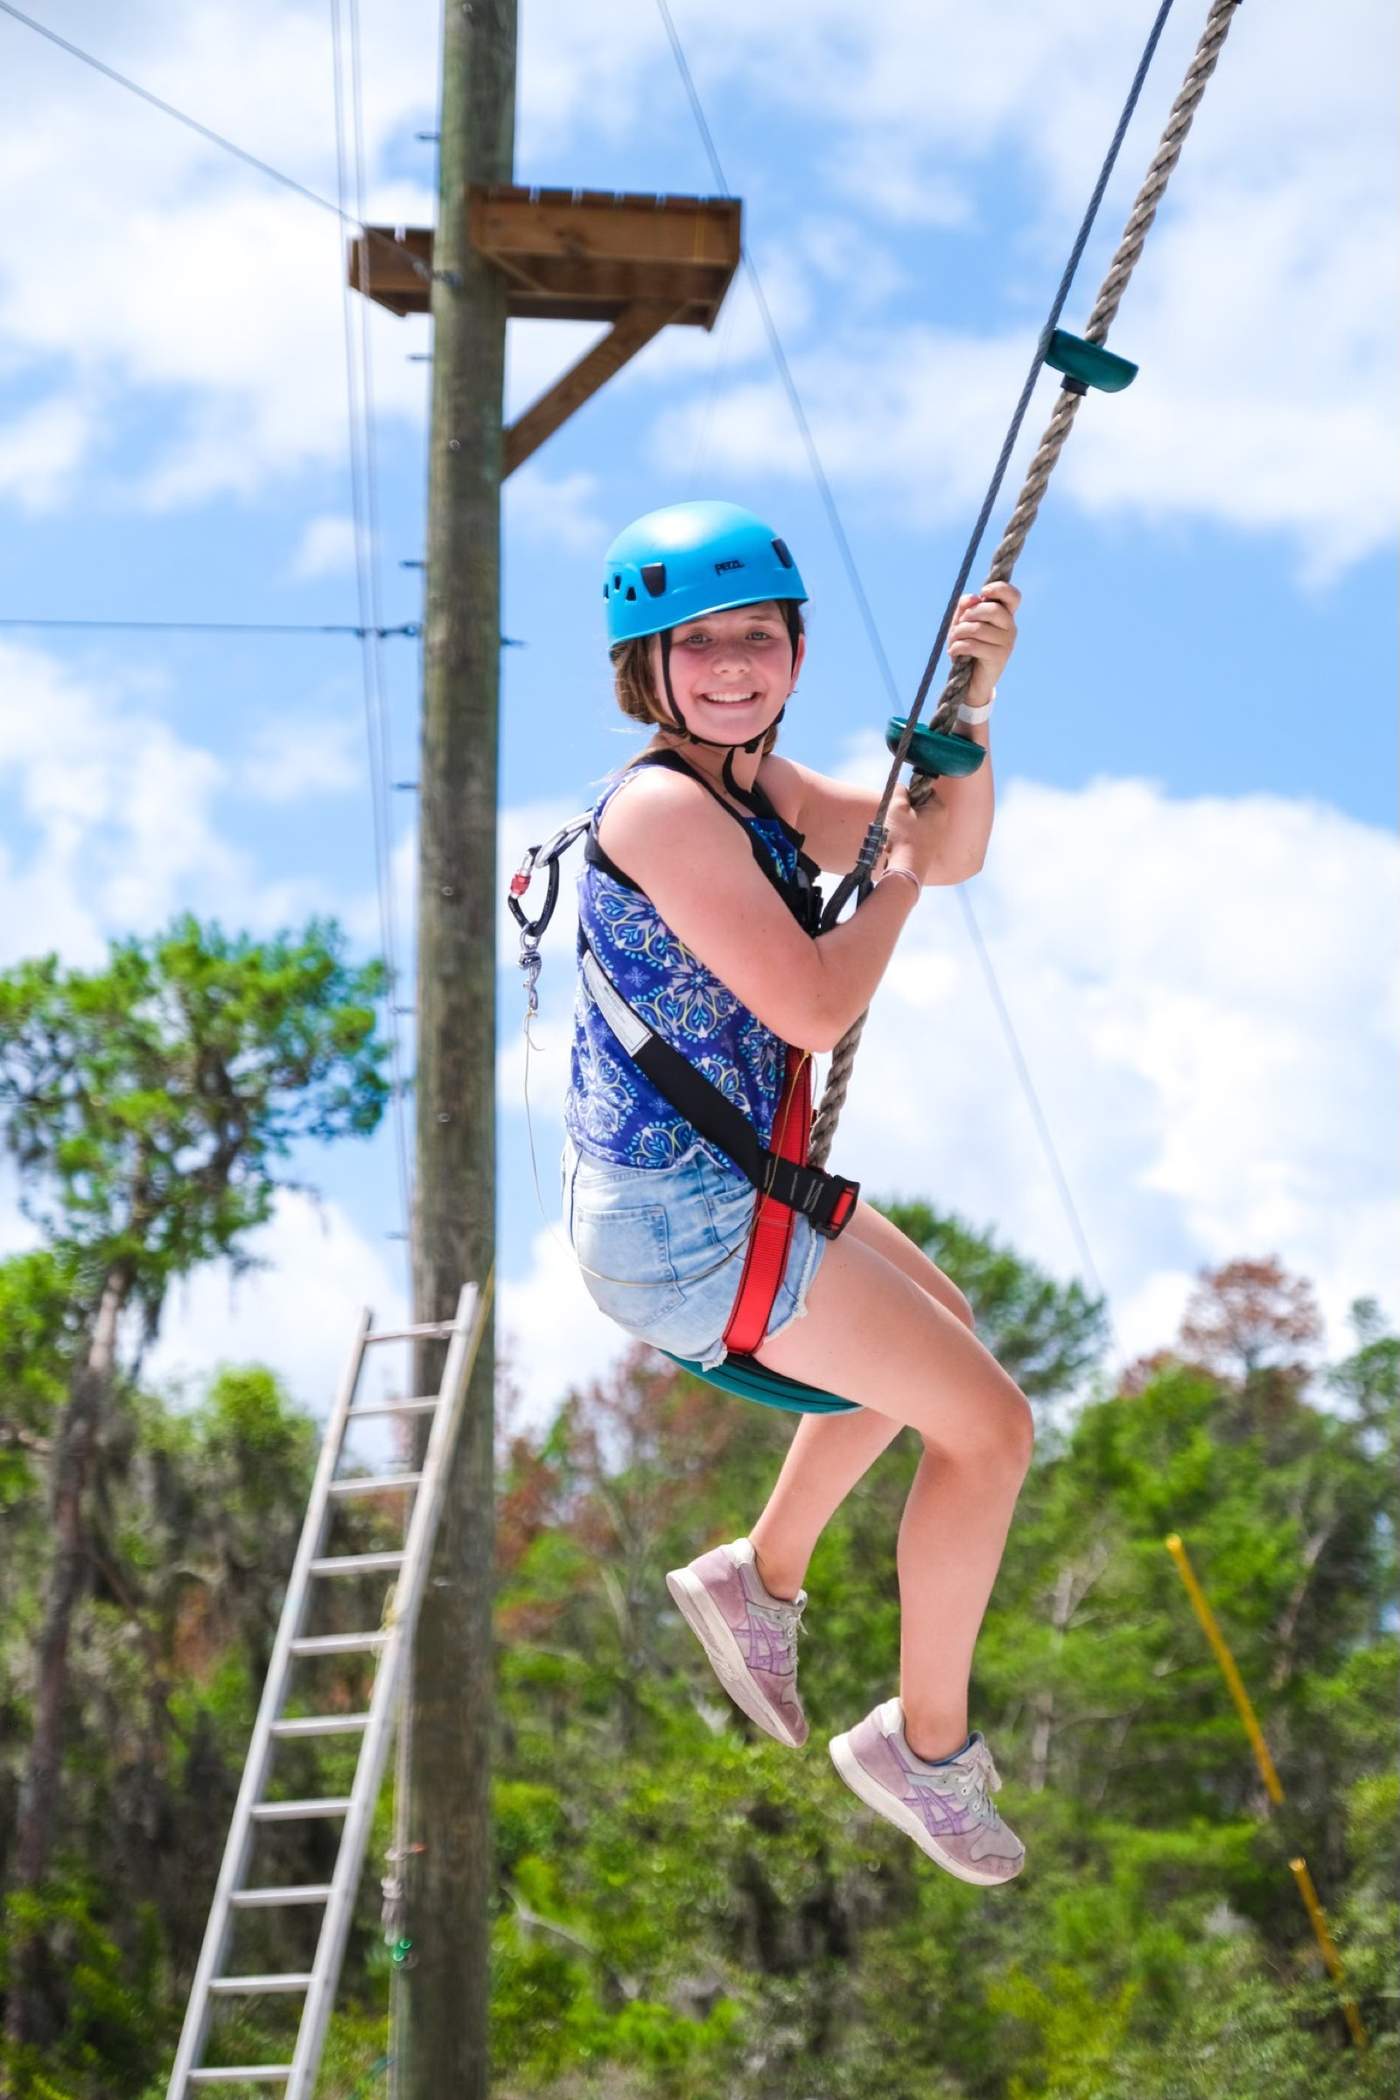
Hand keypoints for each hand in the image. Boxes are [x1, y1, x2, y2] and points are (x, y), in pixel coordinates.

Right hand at [881, 784, 945, 886]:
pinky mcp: (929, 848)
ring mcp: (937, 836)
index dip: (908, 795)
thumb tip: (901, 789)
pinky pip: (916, 834)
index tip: (900, 805)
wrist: (905, 868)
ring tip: (897, 832)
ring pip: (916, 820)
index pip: (923, 790)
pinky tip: (899, 843)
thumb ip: (899, 791)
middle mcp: (942, 821)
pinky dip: (906, 835)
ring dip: (904, 823)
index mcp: (939, 808)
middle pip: (919, 806)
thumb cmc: (903, 836)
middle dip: (906, 810)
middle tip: (897, 819)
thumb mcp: (897, 807)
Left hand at [948, 581, 1019, 703]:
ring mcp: (1007, 643)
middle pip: (992, 609)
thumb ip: (965, 607)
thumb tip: (973, 597)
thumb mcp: (962, 624)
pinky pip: (973, 645)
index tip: (983, 592)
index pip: (1013, 596)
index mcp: (1004, 615)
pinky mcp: (999, 657)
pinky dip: (957, 647)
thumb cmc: (967, 649)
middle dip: (968, 615)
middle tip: (959, 627)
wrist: (969, 682)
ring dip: (958, 634)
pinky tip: (953, 653)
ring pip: (977, 628)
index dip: (999, 589)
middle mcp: (1010, 627)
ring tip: (953, 642)